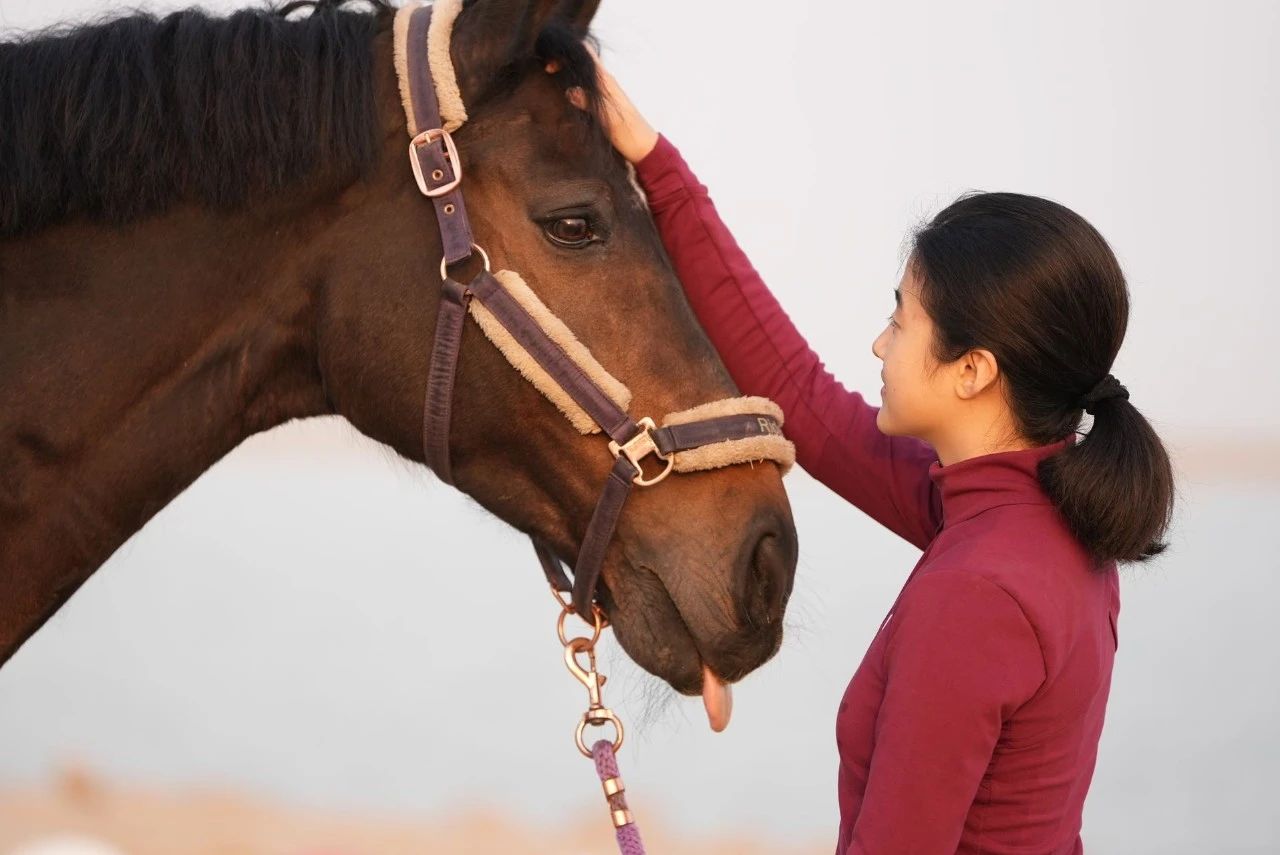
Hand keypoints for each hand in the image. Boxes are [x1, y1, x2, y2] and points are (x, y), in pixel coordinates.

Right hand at [548, 45, 658, 163]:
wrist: (644, 148)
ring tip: (550, 77)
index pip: (586, 54)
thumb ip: (590, 103)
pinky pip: (586, 87)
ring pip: (583, 73)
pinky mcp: (603, 103)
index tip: (551, 65)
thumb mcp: (609, 119)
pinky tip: (563, 93)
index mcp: (606, 82)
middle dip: (563, 61)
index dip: (568, 53)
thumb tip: (570, 91)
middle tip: (547, 70)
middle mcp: (605, 83)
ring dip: (567, 72)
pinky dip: (573, 85)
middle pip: (582, 61)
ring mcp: (604, 92)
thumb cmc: (629, 134)